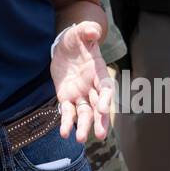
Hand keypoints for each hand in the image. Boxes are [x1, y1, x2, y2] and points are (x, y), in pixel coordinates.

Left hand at [50, 22, 114, 142]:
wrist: (65, 46)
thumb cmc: (77, 39)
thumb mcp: (82, 32)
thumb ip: (88, 31)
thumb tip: (94, 31)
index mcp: (99, 73)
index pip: (106, 88)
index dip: (106, 99)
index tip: (103, 109)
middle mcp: (92, 87)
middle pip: (98, 107)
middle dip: (99, 121)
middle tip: (100, 136)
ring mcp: (80, 94)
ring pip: (84, 113)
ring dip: (83, 126)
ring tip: (79, 139)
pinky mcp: (67, 98)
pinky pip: (67, 112)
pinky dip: (66, 122)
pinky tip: (64, 133)